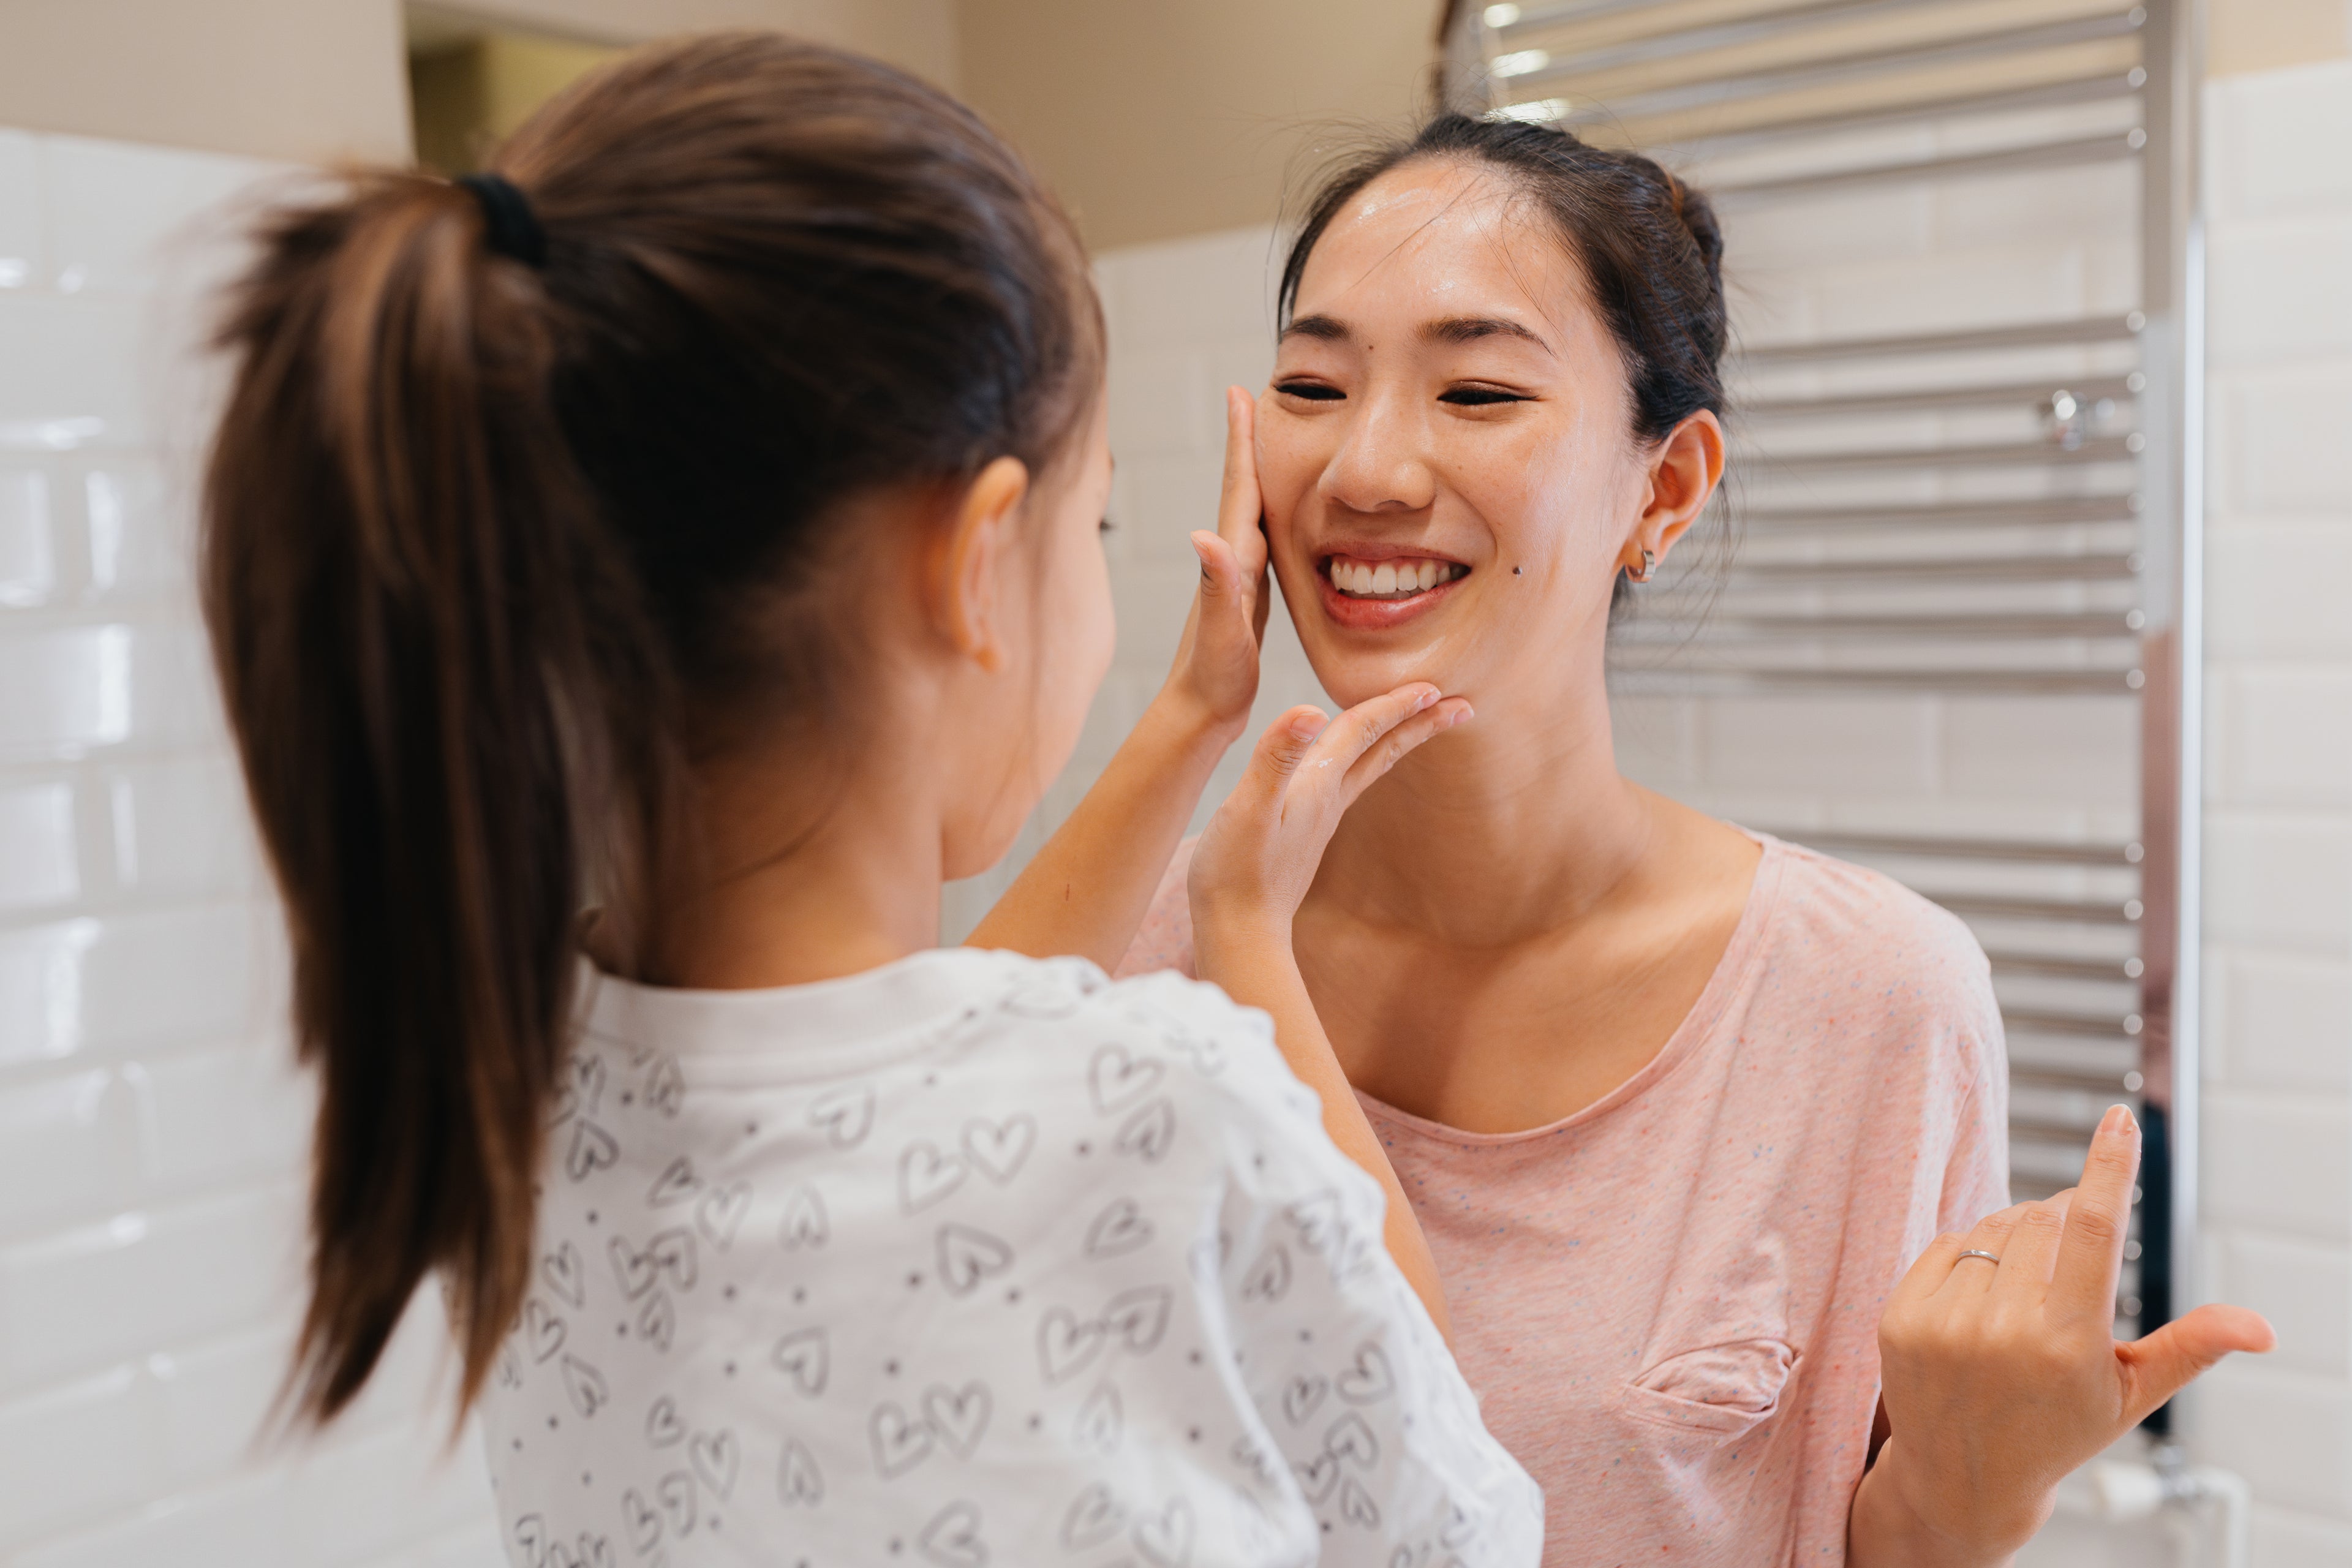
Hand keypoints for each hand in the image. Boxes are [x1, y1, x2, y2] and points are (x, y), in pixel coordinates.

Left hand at [1159, 387, 1270, 739]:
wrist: (1198, 715)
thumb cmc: (1213, 680)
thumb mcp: (1223, 634)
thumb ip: (1218, 587)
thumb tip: (1203, 536)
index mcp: (1231, 559)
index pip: (1239, 487)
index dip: (1242, 440)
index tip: (1241, 391)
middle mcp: (1230, 559)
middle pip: (1242, 486)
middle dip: (1248, 439)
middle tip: (1254, 393)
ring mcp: (1238, 575)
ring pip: (1253, 508)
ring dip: (1257, 470)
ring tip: (1267, 436)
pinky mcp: (1250, 593)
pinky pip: (1264, 538)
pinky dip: (1271, 511)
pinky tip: (1278, 510)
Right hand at [1190, 684, 1470, 938]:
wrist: (1239, 933)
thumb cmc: (1235, 873)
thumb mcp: (1248, 808)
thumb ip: (1277, 757)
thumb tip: (1310, 710)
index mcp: (1316, 785)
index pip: (1361, 730)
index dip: (1393, 703)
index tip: (1436, 685)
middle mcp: (1327, 800)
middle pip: (1381, 751)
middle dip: (1418, 724)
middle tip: (1462, 706)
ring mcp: (1319, 821)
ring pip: (1368, 768)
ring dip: (1396, 742)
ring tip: (1419, 725)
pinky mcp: (1306, 836)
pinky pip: (1347, 785)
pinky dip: (1362, 763)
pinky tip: (1352, 767)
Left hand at [1864, 1104, 2274, 1561]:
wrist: (1963, 1480)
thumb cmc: (2056, 1432)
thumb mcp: (2128, 1394)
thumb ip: (2189, 1348)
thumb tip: (2259, 1326)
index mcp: (2067, 1344)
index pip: (2093, 1231)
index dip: (2109, 1169)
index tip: (2121, 1120)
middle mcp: (2002, 1331)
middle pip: (2044, 1220)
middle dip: (2064, 1222)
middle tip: (2072, 1262)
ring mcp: (1945, 1323)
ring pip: (1995, 1227)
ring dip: (2018, 1238)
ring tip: (2026, 1293)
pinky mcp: (1901, 1316)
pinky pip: (1949, 1242)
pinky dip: (1972, 1254)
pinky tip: (1983, 1298)